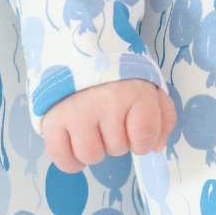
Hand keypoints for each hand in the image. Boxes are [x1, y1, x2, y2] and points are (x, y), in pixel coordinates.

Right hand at [41, 79, 176, 173]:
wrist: (78, 55)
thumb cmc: (119, 78)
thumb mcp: (150, 90)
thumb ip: (163, 118)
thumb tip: (156, 147)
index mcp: (134, 93)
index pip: (144, 137)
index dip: (142, 142)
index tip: (136, 132)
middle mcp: (106, 103)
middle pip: (117, 149)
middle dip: (116, 141)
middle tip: (109, 121)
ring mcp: (77, 112)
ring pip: (90, 156)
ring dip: (94, 149)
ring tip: (92, 130)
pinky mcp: (52, 121)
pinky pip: (63, 160)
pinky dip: (71, 159)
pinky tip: (75, 143)